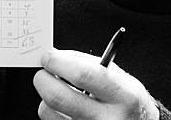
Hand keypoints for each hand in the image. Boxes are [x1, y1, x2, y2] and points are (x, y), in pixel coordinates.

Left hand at [33, 49, 158, 119]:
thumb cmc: (127, 100)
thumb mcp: (120, 78)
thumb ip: (89, 65)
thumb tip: (57, 56)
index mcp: (123, 96)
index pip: (84, 75)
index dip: (60, 63)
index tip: (48, 56)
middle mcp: (107, 119)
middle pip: (59, 97)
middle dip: (43, 79)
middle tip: (43, 71)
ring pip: (49, 111)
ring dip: (46, 96)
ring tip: (58, 90)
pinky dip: (51, 110)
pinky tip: (64, 107)